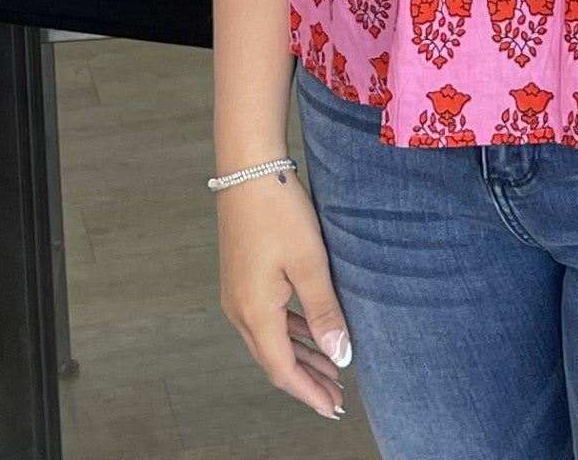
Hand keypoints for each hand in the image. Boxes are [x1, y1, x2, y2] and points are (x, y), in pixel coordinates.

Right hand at [217, 171, 352, 420]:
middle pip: (274, 359)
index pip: (283, 369)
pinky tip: (309, 331)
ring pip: (270, 339)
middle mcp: (239, 310)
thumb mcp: (310, 262)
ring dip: (299, 355)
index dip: (309, 392)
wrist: (248, 168)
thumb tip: (340, 356)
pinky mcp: (241, 277)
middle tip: (337, 396)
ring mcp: (237, 293)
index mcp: (254, 312)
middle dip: (306, 380)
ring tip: (331, 367)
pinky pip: (266, 318)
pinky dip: (289, 332)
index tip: (334, 408)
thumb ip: (324, 312)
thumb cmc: (280, 210)